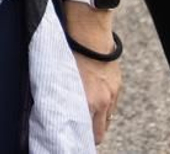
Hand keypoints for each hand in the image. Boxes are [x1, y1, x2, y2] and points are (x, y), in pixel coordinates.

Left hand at [63, 0, 119, 141]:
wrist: (89, 32)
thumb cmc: (68, 51)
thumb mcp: (59, 77)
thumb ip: (61, 96)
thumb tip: (52, 108)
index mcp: (87, 101)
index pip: (86, 132)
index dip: (78, 137)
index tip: (70, 139)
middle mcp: (102, 101)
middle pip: (100, 132)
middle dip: (90, 135)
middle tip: (79, 134)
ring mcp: (112, 94)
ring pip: (107, 120)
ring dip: (98, 122)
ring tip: (87, 122)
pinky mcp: (117, 86)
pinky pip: (113, 107)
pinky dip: (105, 110)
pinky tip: (96, 107)